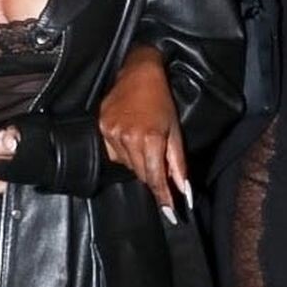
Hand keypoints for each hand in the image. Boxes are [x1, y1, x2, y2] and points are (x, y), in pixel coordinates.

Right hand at [98, 44, 190, 222]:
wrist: (138, 73)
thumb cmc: (161, 101)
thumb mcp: (175, 132)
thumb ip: (178, 165)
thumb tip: (184, 192)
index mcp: (149, 139)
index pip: (154, 179)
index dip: (162, 197)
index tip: (170, 214)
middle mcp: (128, 138)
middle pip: (140, 174)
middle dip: (151, 176)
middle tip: (159, 167)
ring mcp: (111, 133)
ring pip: (126, 165)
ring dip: (137, 162)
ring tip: (144, 142)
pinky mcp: (102, 128)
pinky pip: (114, 153)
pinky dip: (123, 152)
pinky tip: (130, 136)